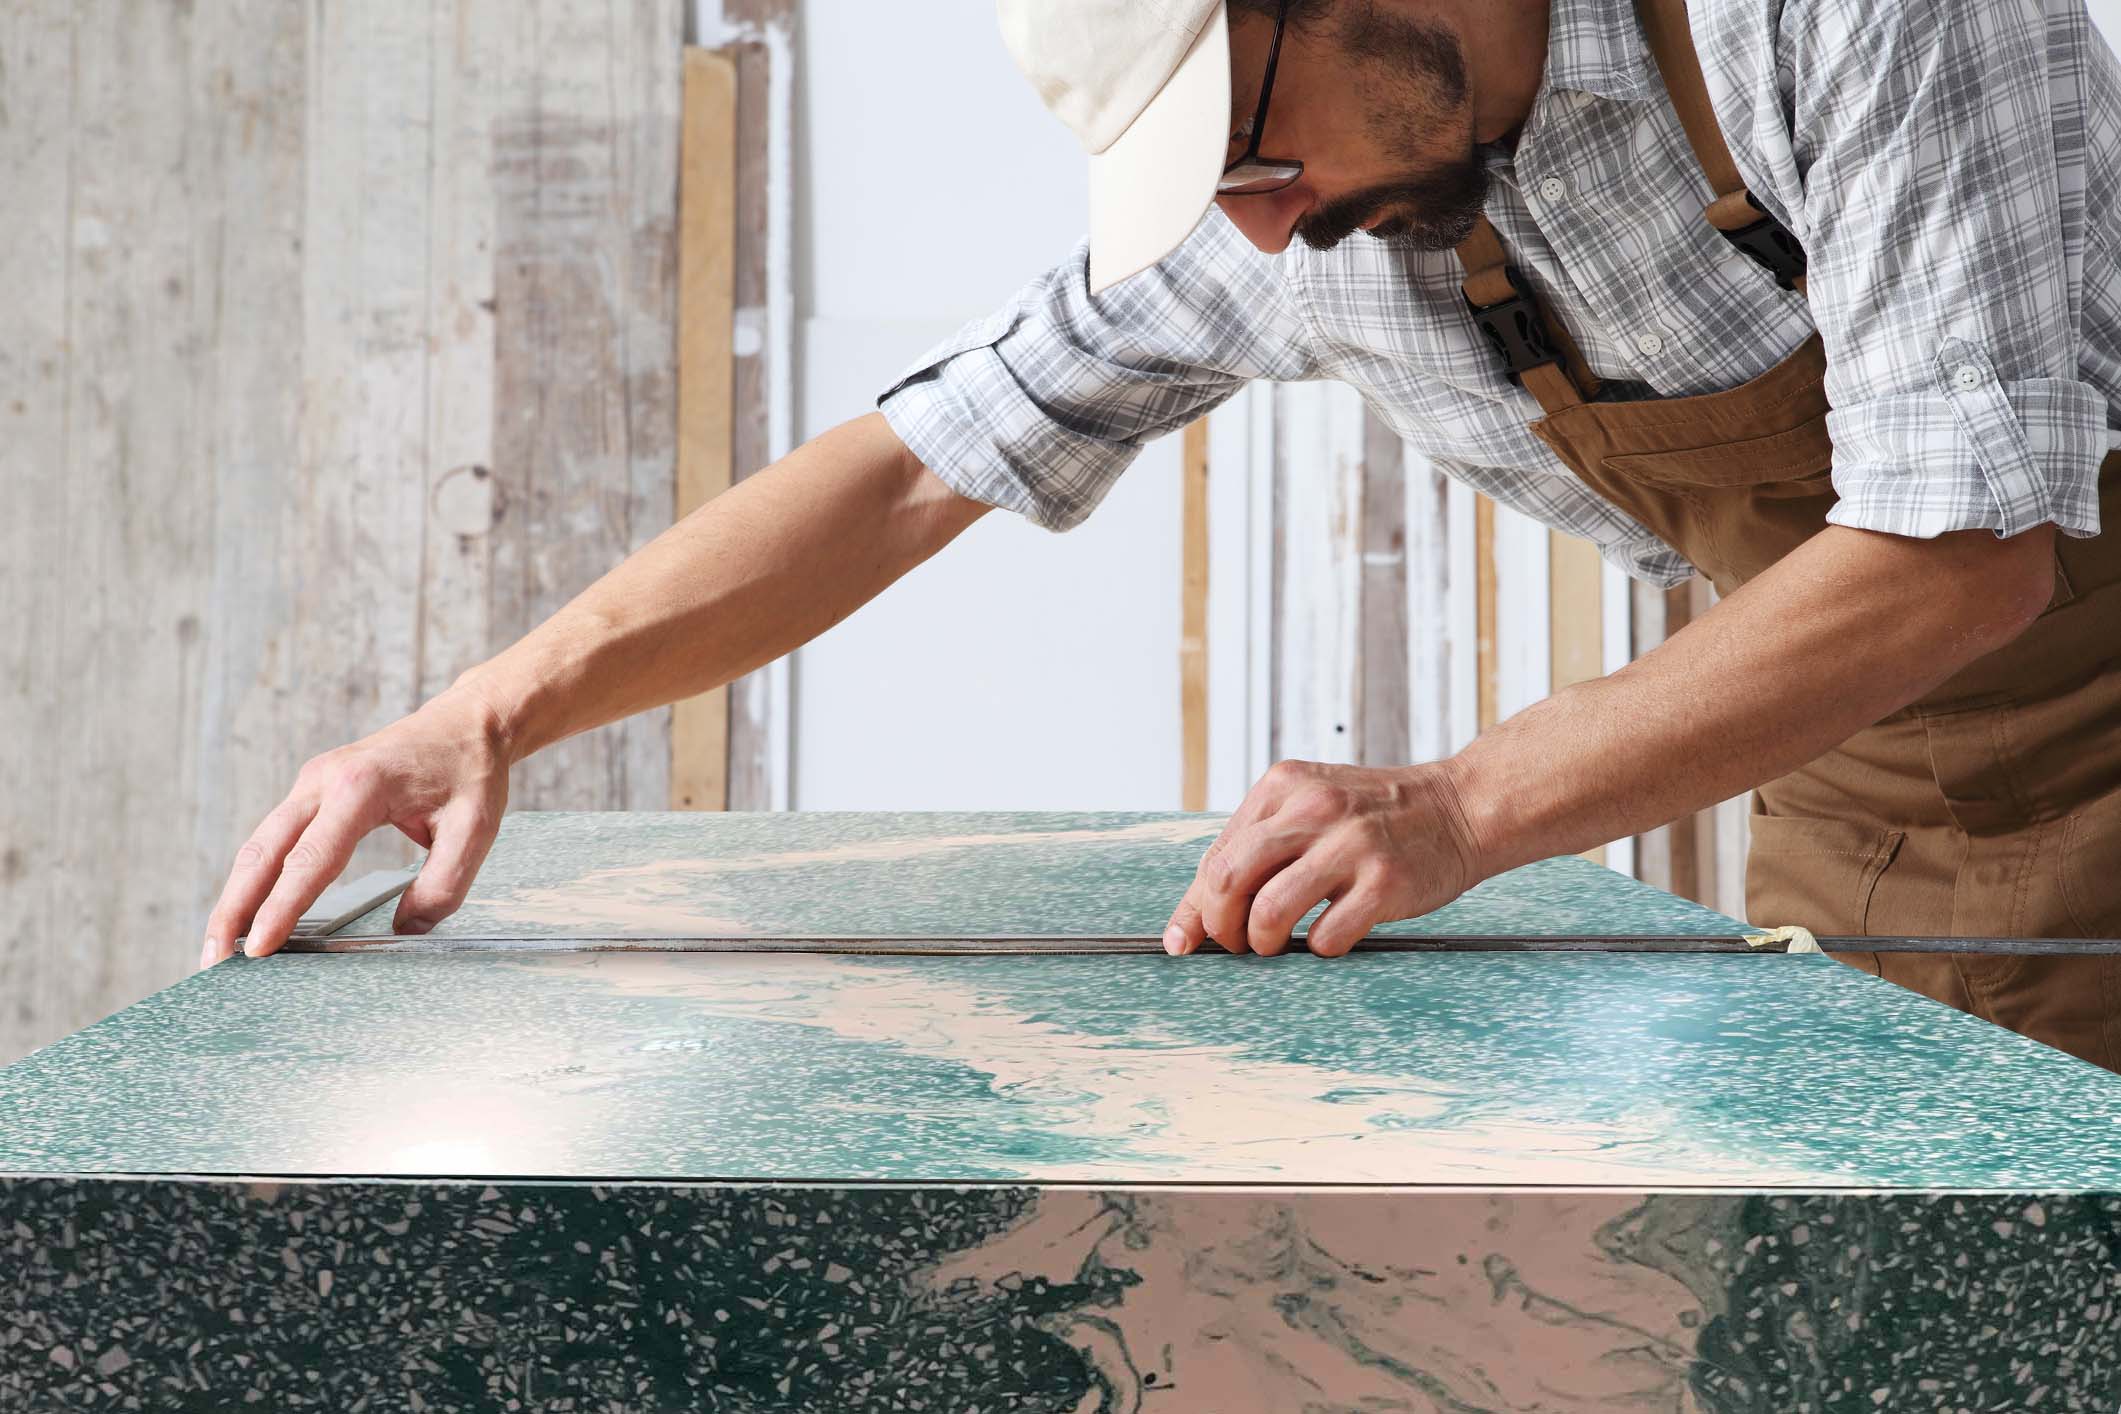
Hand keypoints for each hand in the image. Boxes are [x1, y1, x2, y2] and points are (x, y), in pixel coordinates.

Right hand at [200, 684, 514, 965]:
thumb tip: (405, 931)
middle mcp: (324, 779)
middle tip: (213, 961)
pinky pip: (275, 837)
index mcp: (361, 787)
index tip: (258, 949)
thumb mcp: (476, 830)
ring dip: (235, 895)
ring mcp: (312, 782)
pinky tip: (247, 910)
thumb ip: (444, 884)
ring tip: (218, 947)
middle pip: (263, 852)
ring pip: (259, 845)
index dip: (281, 908)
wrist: (465, 722)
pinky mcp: (312, 790)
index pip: (311, 859)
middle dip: (234, 909)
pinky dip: (255, 876)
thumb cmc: (470, 773)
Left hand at [1162, 760, 1481, 957]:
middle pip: (1228, 881)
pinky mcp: (1384, 881)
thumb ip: (1259, 846)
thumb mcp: (1312, 805)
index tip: (1184, 941)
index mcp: (1284, 786)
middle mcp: (1312, 809)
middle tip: (1236, 944)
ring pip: (1269, 912)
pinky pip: (1326, 936)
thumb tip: (1193, 918)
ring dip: (1263, 943)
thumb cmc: (1377, 817)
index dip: (1194, 908)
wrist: (1461, 808)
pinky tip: (1330, 937)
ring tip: (1276, 945)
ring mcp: (1350, 844)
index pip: (1216, 857)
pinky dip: (1318, 949)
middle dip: (1221, 928)